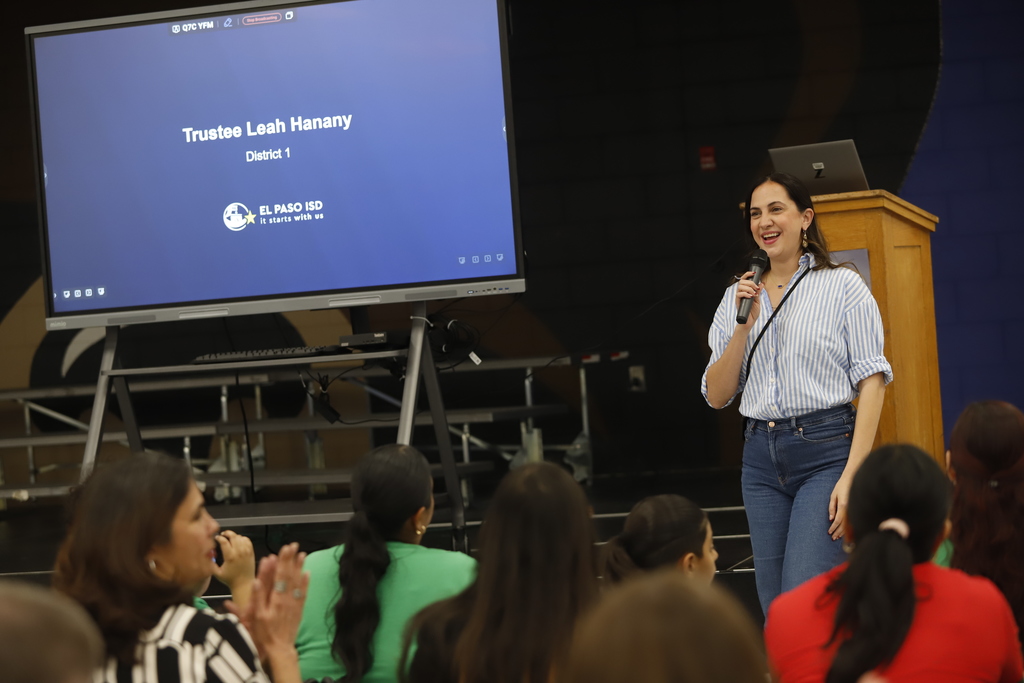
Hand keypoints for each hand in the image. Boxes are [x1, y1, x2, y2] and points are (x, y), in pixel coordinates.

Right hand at [214, 530, 254, 609]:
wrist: (244, 583)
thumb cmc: (230, 579)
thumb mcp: (217, 573)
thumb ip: (210, 564)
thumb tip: (206, 554)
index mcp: (230, 557)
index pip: (224, 541)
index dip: (219, 537)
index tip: (216, 538)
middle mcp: (239, 552)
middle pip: (233, 536)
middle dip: (227, 533)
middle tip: (223, 534)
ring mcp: (246, 551)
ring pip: (240, 537)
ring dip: (234, 536)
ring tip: (230, 538)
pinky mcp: (251, 552)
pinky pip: (248, 540)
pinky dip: (243, 538)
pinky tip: (239, 541)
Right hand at [227, 543, 307, 666]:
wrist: (279, 650)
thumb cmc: (263, 634)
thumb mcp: (255, 617)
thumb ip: (257, 597)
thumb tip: (256, 580)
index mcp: (274, 599)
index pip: (277, 576)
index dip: (280, 562)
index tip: (281, 550)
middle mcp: (286, 598)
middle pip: (288, 575)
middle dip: (290, 559)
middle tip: (292, 546)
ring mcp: (293, 603)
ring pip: (297, 581)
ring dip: (300, 567)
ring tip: (302, 554)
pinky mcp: (298, 609)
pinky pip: (303, 593)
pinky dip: (306, 582)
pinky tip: (307, 573)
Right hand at [735, 271, 762, 329]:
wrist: (750, 322)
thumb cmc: (752, 312)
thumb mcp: (758, 300)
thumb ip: (758, 292)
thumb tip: (762, 283)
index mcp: (745, 291)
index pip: (744, 279)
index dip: (748, 274)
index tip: (754, 272)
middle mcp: (741, 293)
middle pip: (742, 281)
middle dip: (750, 282)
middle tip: (756, 288)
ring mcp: (739, 297)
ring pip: (740, 287)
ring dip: (749, 288)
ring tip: (754, 293)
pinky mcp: (738, 302)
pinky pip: (739, 295)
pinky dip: (746, 294)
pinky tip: (751, 296)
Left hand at [829, 473, 852, 539]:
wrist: (853, 479)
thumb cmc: (841, 486)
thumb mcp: (833, 496)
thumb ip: (832, 508)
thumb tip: (830, 519)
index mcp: (844, 505)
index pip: (838, 520)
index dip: (834, 528)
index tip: (829, 532)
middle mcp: (850, 509)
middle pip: (845, 525)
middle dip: (838, 532)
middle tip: (832, 537)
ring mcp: (855, 509)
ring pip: (851, 525)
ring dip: (844, 532)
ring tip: (838, 537)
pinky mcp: (858, 509)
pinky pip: (854, 521)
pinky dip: (850, 528)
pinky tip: (847, 532)